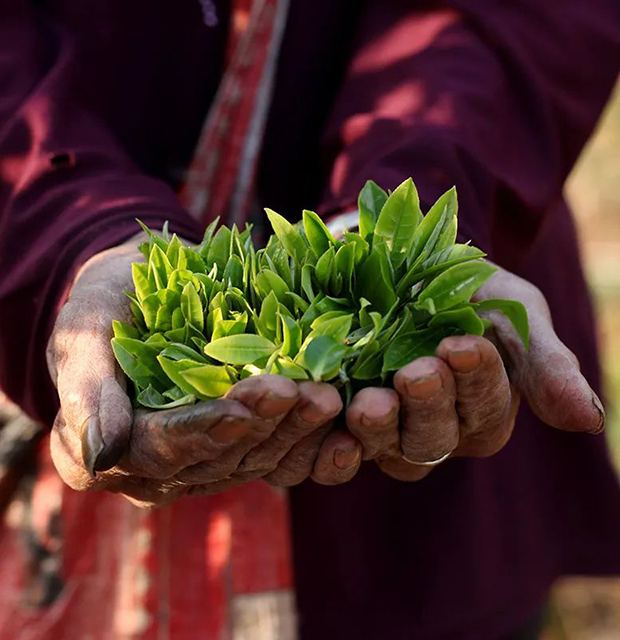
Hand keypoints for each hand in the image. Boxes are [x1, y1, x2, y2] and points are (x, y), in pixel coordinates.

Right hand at [47, 239, 360, 506]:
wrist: (147, 290)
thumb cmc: (109, 301)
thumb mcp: (84, 329)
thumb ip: (87, 388)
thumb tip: (100, 454)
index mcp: (102, 452)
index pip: (161, 448)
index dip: (206, 428)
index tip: (250, 405)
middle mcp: (153, 472)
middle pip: (217, 459)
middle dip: (267, 427)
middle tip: (315, 395)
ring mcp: (199, 463)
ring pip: (254, 460)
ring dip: (297, 432)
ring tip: (332, 397)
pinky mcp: (236, 449)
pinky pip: (276, 456)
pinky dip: (310, 441)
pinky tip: (345, 425)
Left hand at [345, 266, 604, 480]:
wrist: (398, 264)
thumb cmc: (465, 287)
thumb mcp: (512, 311)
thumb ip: (545, 363)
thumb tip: (590, 422)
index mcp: (483, 409)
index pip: (486, 409)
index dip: (477, 382)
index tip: (462, 346)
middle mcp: (438, 430)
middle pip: (436, 439)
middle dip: (428, 406)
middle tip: (416, 372)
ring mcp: (388, 429)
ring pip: (390, 450)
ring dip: (380, 429)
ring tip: (368, 402)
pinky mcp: (342, 420)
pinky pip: (338, 448)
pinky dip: (333, 441)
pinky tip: (326, 417)